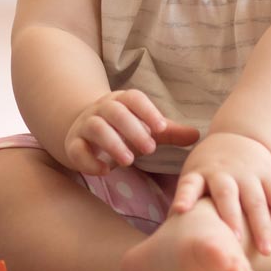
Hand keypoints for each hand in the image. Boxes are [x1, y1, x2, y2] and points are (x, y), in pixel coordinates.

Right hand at [61, 90, 199, 175]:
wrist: (83, 129)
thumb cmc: (122, 129)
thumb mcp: (145, 128)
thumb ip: (169, 133)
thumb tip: (197, 135)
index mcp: (121, 101)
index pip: (133, 98)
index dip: (147, 111)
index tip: (162, 128)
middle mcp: (101, 110)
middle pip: (115, 111)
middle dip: (132, 129)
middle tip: (150, 149)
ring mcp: (85, 126)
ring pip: (96, 128)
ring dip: (112, 144)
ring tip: (129, 161)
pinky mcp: (73, 144)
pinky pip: (77, 150)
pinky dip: (89, 161)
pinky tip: (105, 172)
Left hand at [171, 132, 270, 255]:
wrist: (241, 134)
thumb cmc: (210, 168)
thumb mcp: (194, 175)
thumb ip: (185, 202)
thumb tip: (167, 236)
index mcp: (199, 174)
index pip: (189, 185)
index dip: (184, 196)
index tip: (180, 210)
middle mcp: (223, 173)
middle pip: (226, 195)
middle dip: (230, 218)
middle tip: (233, 242)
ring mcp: (247, 173)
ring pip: (255, 200)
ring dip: (261, 225)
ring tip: (266, 251)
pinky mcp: (268, 173)